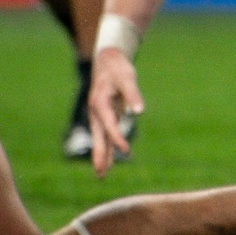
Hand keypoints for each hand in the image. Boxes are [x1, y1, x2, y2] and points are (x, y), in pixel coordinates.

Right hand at [88, 48, 143, 176]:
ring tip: (102, 174)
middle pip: (99, 137)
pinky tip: (109, 159)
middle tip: (101, 175)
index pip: (110, 125)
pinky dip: (107, 146)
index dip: (117, 138)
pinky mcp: (104, 115)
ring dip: (102, 155)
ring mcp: (98, 115)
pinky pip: (105, 134)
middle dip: (100, 156)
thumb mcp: (127, 78)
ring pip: (100, 138)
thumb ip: (133, 95)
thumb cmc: (118, 68)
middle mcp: (96, 112)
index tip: (126, 151)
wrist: (107, 59)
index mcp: (100, 103)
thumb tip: (139, 112)